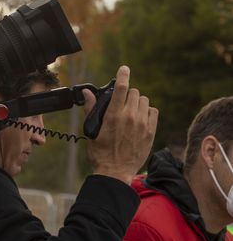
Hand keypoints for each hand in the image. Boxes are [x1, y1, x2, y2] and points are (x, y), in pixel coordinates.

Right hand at [82, 66, 157, 184]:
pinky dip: (147, 112)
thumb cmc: (100, 152)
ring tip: (130, 112)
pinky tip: (140, 119)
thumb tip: (87, 92)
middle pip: (134, 92)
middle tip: (121, 104)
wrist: (115, 171)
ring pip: (144, 101)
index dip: (123, 74)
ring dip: (137, 102)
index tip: (124, 68)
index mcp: (113, 115)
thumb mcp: (92, 130)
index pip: (121, 87)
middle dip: (127, 95)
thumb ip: (91, 108)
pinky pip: (153, 112)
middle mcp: (129, 117)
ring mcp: (142, 124)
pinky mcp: (151, 132)